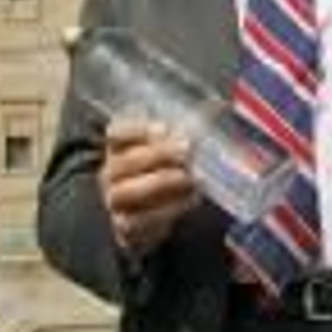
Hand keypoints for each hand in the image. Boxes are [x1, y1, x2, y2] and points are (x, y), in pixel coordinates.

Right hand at [99, 119, 198, 258]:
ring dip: (160, 183)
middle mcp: (111, 173)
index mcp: (119, 146)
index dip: (137, 130)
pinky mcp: (126, 227)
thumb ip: (192, 127)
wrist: (158, 213)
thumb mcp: (176, 146)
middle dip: (157, 155)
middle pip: (122, 162)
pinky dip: (166, 211)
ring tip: (188, 178)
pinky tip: (190, 200)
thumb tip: (220, 105)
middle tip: (187, 151)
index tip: (165, 128)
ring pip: (125, 192)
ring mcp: (114, 201)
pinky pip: (138, 221)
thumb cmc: (167, 171)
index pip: (115, 133)